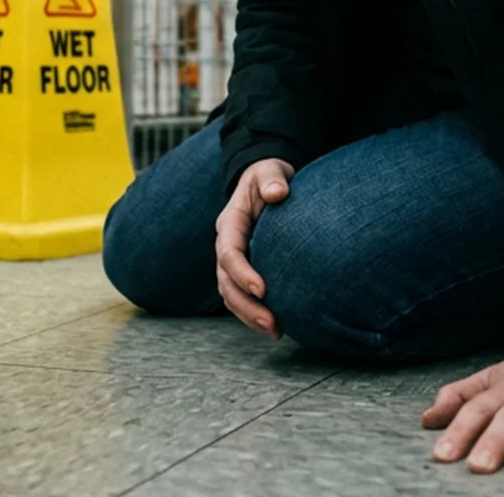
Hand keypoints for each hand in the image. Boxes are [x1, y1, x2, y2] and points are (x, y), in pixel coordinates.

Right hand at [214, 157, 293, 337]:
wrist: (267, 182)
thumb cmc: (270, 177)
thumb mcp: (270, 170)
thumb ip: (272, 178)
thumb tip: (278, 193)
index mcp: (230, 222)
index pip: (229, 252)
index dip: (242, 273)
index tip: (263, 289)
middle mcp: (227, 244)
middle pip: (226, 281)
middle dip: (246, 305)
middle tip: (272, 323)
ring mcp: (233, 260)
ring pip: (230, 294)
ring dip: (249, 316)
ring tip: (276, 332)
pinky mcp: (244, 270)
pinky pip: (242, 297)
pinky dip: (254, 314)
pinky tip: (278, 327)